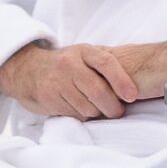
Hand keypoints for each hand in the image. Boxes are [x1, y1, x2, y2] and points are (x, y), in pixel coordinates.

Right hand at [0, 42, 147, 119]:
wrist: (27, 70)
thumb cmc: (65, 65)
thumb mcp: (82, 55)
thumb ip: (105, 62)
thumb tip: (139, 75)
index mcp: (83, 51)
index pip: (106, 63)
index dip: (122, 81)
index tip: (132, 96)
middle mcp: (69, 64)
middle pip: (98, 91)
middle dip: (112, 106)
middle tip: (118, 112)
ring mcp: (58, 82)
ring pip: (88, 106)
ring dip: (97, 113)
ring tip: (99, 110)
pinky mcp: (49, 98)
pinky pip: (75, 114)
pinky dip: (83, 116)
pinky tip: (81, 109)